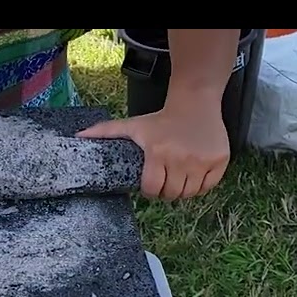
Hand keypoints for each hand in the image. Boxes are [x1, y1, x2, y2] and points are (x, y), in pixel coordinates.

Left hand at [77, 94, 229, 200]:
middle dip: (166, 190)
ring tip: (179, 173)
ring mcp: (203, 161)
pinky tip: (194, 171)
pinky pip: (208, 187)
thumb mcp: (133, 125)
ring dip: (183, 189)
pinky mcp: (219, 161)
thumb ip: (104, 133)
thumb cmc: (160, 119)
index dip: (150, 190)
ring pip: (190, 194)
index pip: (153, 190)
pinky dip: (201, 185)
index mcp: (158, 153)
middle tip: (165, 176)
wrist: (195, 102)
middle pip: (172, 194)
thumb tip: (76, 137)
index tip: (151, 182)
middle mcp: (182, 159)